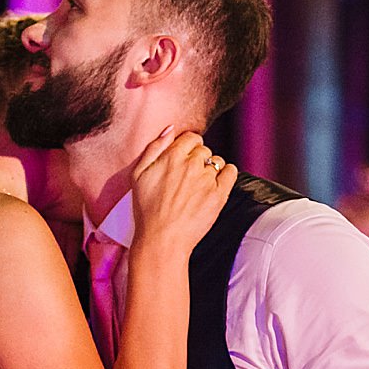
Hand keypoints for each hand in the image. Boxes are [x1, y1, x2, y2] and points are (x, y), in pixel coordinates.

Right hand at [131, 130, 236, 255]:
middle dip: (198, 159)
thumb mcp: (138, 175)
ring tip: (200, 185)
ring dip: (211, 169)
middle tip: (189, 177)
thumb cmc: (147, 210)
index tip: (185, 159)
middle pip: (204, 150)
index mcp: (171, 156)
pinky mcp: (219, 194)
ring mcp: (207, 179)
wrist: (162, 239)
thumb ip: (154, 148)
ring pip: (217, 161)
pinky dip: (226, 174)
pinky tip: (216, 184)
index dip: (188, 147)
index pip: (191, 137)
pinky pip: (231, 172)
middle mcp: (191, 165)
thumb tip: (170, 129)